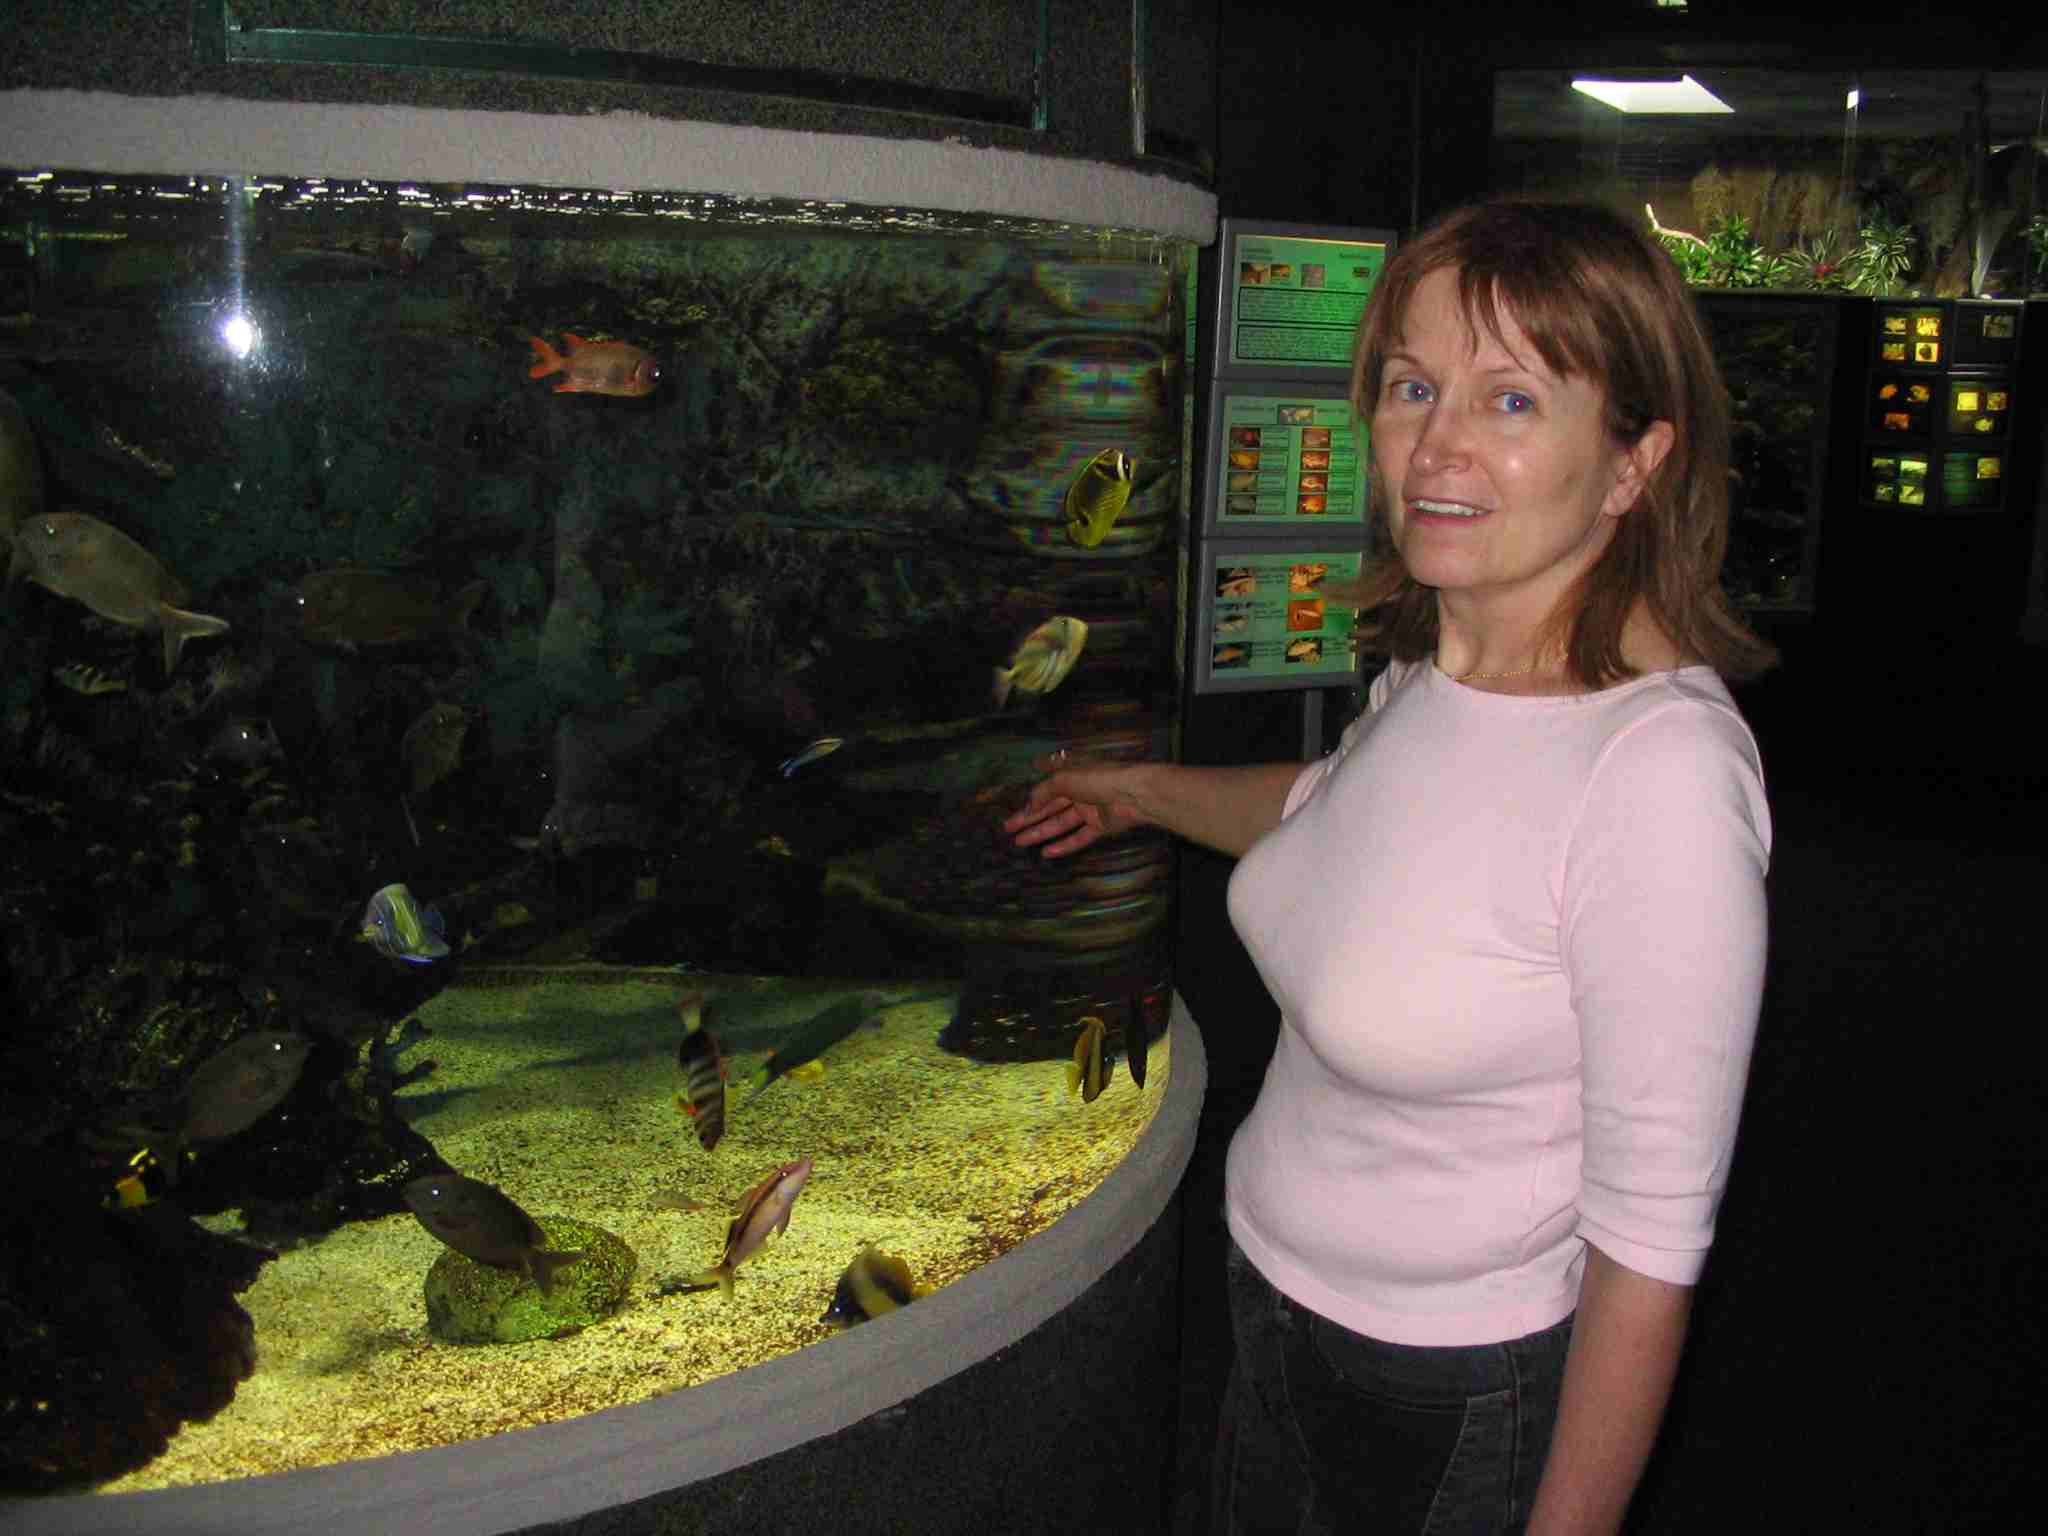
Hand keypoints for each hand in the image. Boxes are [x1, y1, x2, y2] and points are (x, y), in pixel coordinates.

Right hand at [1002, 750, 1144, 858]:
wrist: (1134, 793)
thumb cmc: (1097, 777)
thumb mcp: (1064, 779)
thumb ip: (1043, 792)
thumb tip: (1029, 805)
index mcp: (1072, 772)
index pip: (1047, 782)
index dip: (1032, 792)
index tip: (1016, 803)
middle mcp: (1079, 790)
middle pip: (1049, 806)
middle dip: (1028, 817)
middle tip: (1007, 830)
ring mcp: (1090, 809)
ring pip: (1060, 823)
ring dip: (1040, 833)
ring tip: (1019, 842)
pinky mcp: (1101, 826)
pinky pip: (1079, 837)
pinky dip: (1063, 846)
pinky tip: (1046, 853)